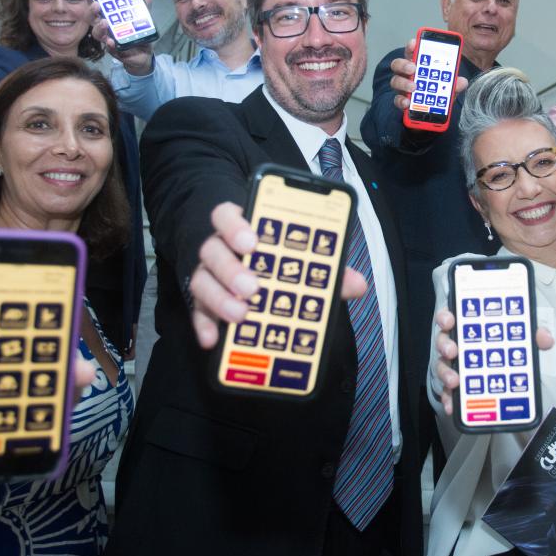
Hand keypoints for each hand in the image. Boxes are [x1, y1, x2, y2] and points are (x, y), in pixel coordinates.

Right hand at [92, 0, 154, 74]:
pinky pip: (110, 48)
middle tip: (96, 5)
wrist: (144, 52)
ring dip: (99, 27)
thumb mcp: (142, 17)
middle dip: (92, 11)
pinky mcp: (114, 50)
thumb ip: (143, 5)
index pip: (96, 6)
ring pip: (97, 33)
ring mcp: (108, 38)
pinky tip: (111, 41)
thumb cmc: (138, 32)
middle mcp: (105, 27)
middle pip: (92, 18)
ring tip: (104, 22)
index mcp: (108, 16)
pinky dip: (110, 44)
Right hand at [189, 202, 367, 348]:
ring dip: (220, 299)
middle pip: (213, 250)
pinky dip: (204, 326)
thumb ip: (327, 271)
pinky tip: (214, 339)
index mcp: (242, 229)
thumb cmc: (280, 265)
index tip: (253, 241)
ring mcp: (207, 276)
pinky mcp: (202, 304)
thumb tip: (358, 284)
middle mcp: (219, 249)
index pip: (227, 215)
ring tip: (242, 315)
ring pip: (202, 281)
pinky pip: (197, 313)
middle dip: (232, 269)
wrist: (250, 280)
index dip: (235, 225)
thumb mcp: (303, 264)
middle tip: (254, 287)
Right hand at [389, 38, 469, 112]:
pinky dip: (402, 101)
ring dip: (404, 83)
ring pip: (395, 81)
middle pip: (398, 64)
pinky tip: (408, 103)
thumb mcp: (448, 87)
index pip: (412, 51)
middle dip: (404, 64)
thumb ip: (454, 83)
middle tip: (413, 68)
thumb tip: (462, 81)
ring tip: (414, 87)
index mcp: (418, 64)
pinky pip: (397, 100)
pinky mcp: (401, 101)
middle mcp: (406, 74)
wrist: (432, 112)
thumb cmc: (437, 92)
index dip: (412, 46)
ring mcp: (402, 87)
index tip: (414, 43)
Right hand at [432, 308, 553, 414]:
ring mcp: (455, 366)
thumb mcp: (524, 341)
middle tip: (453, 351)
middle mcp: (458, 344)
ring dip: (446, 373)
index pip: (452, 316)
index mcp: (470, 327)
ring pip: (442, 366)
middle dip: (445, 345)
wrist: (510, 383)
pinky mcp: (456, 386)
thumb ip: (534, 336)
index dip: (446, 316)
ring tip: (455, 381)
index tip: (450, 320)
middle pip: (443, 340)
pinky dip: (449, 399)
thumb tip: (545, 338)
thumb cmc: (509, 350)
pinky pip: (447, 392)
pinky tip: (453, 406)